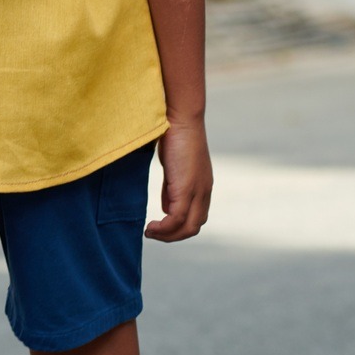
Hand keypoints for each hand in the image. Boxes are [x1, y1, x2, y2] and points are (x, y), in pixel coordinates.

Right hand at [146, 120, 211, 241]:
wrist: (181, 118)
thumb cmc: (175, 135)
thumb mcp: (174, 166)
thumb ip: (171, 187)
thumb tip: (166, 207)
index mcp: (202, 186)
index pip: (196, 217)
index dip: (179, 226)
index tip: (160, 226)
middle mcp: (204, 191)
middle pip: (194, 226)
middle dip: (173, 236)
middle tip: (153, 234)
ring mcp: (197, 191)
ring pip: (188, 227)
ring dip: (168, 235)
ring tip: (150, 232)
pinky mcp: (186, 188)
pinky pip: (177, 218)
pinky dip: (164, 228)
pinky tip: (151, 227)